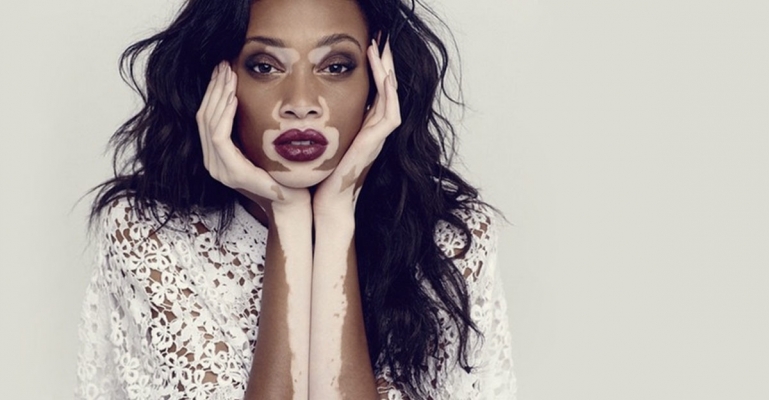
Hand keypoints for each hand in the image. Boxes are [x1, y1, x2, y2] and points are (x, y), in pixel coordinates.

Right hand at [196, 62, 309, 216]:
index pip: (206, 119)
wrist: (291, 202)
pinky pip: (219, 136)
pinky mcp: (230, 171)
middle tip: (222, 65)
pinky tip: (233, 97)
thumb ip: (249, 129)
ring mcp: (218, 169)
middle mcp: (213, 163)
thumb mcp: (261, 146)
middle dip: (213, 88)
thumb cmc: (281, 175)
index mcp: (218, 156)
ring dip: (218, 95)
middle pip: (203, 117)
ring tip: (227, 74)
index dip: (212, 93)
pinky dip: (225, 114)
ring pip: (208, 123)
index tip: (222, 71)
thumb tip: (248, 99)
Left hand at [313, 39, 400, 214]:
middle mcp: (375, 131)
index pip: (376, 92)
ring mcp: (378, 138)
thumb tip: (308, 105)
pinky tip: (383, 76)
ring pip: (392, 97)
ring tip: (380, 49)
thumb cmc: (322, 176)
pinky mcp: (376, 144)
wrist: (326, 201)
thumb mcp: (325, 140)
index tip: (368, 48)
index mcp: (365, 129)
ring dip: (387, 72)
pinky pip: (390, 114)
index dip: (375, 69)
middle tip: (379, 40)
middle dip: (384, 64)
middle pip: (388, 90)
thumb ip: (326, 122)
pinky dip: (388, 93)